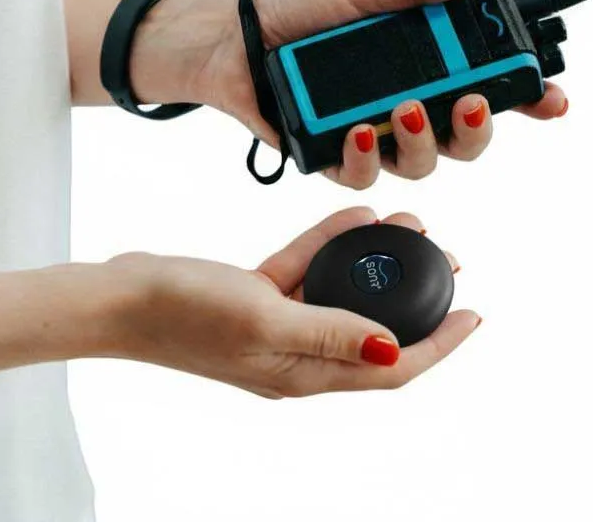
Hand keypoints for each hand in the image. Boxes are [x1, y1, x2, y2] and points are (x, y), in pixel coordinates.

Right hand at [103, 207, 477, 398]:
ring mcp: (277, 325)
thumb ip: (331, 332)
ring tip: (409, 222)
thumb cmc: (184, 313)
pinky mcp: (259, 296)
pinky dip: (330, 243)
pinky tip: (356, 216)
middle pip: (374, 327)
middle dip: (415, 295)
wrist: (118, 298)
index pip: (390, 367)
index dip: (438, 344)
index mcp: (303, 375)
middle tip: (447, 257)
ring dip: (376, 260)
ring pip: (344, 291)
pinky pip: (308, 268)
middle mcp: (297, 356)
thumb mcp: (264, 320)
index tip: (474, 314)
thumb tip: (392, 347)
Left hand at [130, 0, 567, 187]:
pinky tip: (357, 130)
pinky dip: (365, 154)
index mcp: (425, 65)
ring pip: (420, 162)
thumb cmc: (300, 10)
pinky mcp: (333, 156)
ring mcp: (373, 134)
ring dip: (420, 142)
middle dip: (477, 128)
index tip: (553, 99)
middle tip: (469, 102)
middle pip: (465, 138)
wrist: (233, 35)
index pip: (489, 86)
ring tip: (402, 109)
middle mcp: (407, 105)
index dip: (528, 98)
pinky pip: (363, 172)